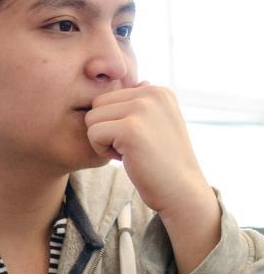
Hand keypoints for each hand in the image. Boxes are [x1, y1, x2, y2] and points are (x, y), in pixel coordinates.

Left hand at [85, 82, 220, 273]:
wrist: (181, 191)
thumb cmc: (164, 162)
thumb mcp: (160, 124)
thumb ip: (146, 104)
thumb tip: (138, 82)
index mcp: (158, 90)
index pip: (109, 97)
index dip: (115, 123)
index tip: (136, 139)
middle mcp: (152, 92)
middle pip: (97, 104)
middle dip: (105, 129)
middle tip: (129, 148)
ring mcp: (142, 109)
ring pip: (92, 118)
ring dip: (102, 140)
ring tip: (128, 152)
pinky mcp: (130, 129)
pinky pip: (93, 134)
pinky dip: (102, 151)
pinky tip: (124, 158)